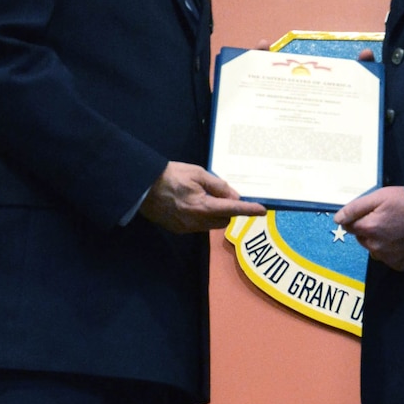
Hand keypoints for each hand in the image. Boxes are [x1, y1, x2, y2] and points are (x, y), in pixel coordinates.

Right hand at [141, 162, 263, 233]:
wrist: (142, 187)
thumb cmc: (170, 175)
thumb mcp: (197, 173)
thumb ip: (218, 186)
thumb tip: (233, 196)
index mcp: (202, 206)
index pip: (232, 209)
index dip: (249, 210)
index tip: (262, 210)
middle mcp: (196, 221)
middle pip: (224, 220)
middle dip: (228, 210)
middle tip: (220, 195)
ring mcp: (186, 228)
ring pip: (212, 224)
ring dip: (215, 214)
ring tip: (202, 197)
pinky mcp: (179, 230)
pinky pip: (199, 226)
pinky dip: (202, 217)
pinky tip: (191, 204)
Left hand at [336, 185, 403, 270]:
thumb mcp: (379, 197)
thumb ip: (355, 208)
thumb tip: (337, 219)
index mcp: (368, 229)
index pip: (349, 227)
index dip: (358, 218)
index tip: (371, 213)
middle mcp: (375, 247)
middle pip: (362, 239)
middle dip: (369, 230)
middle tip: (386, 219)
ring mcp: (388, 258)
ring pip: (374, 250)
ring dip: (379, 242)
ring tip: (395, 230)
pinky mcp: (400, 265)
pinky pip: (388, 258)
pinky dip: (391, 251)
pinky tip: (401, 240)